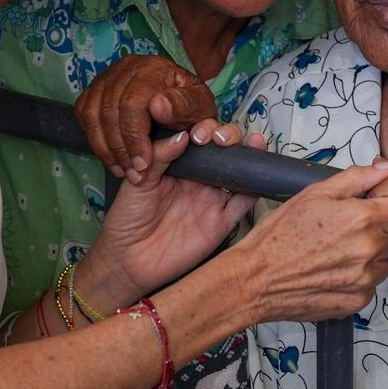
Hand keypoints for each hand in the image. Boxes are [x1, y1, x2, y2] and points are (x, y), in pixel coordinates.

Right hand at [75, 54, 216, 177]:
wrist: (179, 98)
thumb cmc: (190, 106)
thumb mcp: (200, 108)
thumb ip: (185, 107)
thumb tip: (158, 107)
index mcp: (154, 68)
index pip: (132, 103)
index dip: (134, 138)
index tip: (143, 164)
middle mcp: (127, 67)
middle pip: (110, 111)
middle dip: (120, 148)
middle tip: (133, 172)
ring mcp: (108, 76)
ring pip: (93, 115)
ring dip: (106, 148)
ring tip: (122, 170)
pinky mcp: (95, 88)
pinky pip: (84, 114)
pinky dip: (94, 138)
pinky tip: (111, 156)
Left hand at [79, 118, 262, 310]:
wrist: (128, 260)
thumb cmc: (128, 219)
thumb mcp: (138, 182)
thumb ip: (159, 157)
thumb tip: (183, 135)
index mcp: (181, 165)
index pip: (200, 138)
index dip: (205, 128)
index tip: (198, 133)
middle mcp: (201, 179)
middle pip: (225, 150)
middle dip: (230, 136)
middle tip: (219, 140)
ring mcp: (213, 200)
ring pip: (241, 172)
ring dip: (252, 155)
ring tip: (256, 142)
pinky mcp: (221, 222)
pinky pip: (244, 204)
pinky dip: (256, 189)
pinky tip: (260, 176)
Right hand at [228, 162, 387, 322]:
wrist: (255, 280)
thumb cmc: (279, 235)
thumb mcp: (314, 194)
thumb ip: (357, 178)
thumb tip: (387, 167)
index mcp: (361, 218)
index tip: (378, 207)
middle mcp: (369, 250)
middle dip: (380, 229)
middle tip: (348, 229)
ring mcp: (364, 279)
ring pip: (384, 262)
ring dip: (370, 255)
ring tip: (336, 252)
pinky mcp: (357, 302)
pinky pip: (370, 285)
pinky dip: (358, 278)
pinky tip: (333, 271)